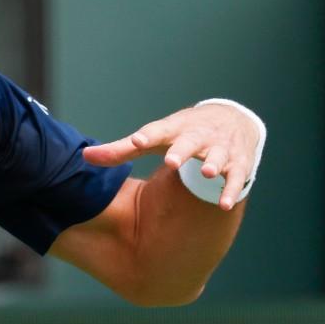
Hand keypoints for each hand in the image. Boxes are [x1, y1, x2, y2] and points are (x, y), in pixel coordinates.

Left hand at [83, 103, 261, 210]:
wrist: (232, 118)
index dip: (146, 136)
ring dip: (213, 164)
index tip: (136, 142)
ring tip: (208, 173)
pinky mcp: (239, 163)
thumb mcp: (155, 137)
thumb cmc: (182, 132)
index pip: (157, 131)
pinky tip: (223, 205)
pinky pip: (237, 177)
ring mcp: (220, 149)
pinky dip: (231, 190)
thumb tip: (84, 156)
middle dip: (182, 151)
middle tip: (172, 160)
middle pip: (189, 142)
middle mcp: (198, 136)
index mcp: (174, 129)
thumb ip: (121, 150)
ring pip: (217, 156)